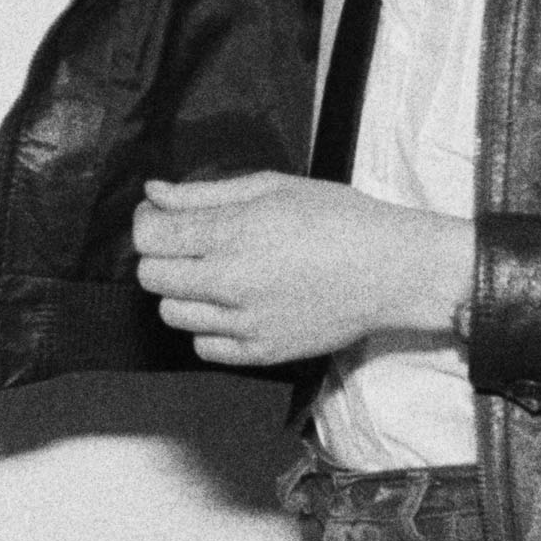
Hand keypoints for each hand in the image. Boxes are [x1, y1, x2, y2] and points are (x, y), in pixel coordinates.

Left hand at [132, 171, 471, 367]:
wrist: (392, 269)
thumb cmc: (339, 218)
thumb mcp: (271, 187)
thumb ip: (205, 193)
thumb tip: (154, 194)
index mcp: (234, 234)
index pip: (150, 237)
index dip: (148, 222)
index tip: (163, 215)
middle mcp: (232, 283)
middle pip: (152, 276)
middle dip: (161, 255)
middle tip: (190, 242)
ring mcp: (246, 324)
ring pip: (172, 314)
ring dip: (182, 291)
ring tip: (215, 273)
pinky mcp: (262, 353)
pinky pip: (203, 347)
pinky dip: (208, 326)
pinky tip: (232, 305)